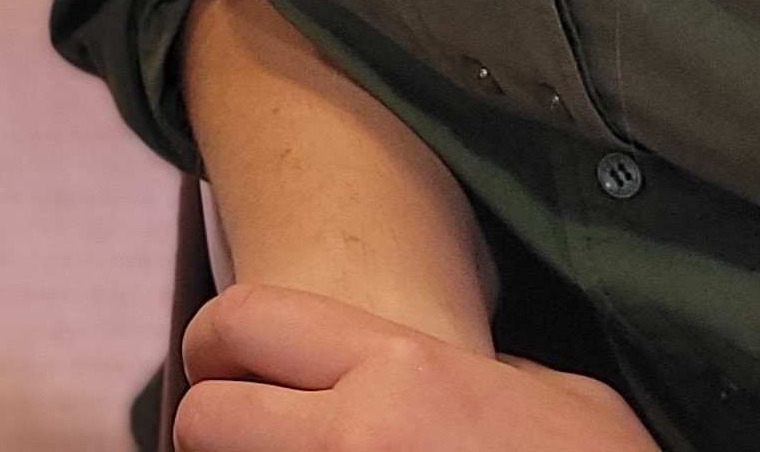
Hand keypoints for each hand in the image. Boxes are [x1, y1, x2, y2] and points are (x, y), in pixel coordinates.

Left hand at [173, 284, 656, 451]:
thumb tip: (426, 372)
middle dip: (213, 427)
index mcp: (402, 370)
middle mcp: (357, 439)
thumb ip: (470, 369)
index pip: (242, 320)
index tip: (220, 363)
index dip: (216, 342)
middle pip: (203, 420)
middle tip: (240, 434)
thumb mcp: (556, 397)